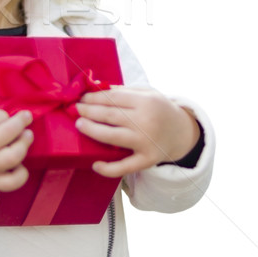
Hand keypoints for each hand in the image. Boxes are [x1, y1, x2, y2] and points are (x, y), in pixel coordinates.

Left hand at [75, 87, 199, 176]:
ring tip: (79, 125)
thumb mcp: (147, 93)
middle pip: (109, 115)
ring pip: (112, 137)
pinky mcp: (147, 160)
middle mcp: (146, 121)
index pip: (113, 98)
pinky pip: (124, 166)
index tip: (81, 98)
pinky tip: (95, 164)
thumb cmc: (159, 109)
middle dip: (88, 111)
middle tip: (75, 109)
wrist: (182, 132)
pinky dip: (108, 168)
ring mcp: (146, 142)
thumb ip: (123, 91)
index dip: (94, 97)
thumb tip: (95, 88)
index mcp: (146, 102)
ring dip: (92, 131)